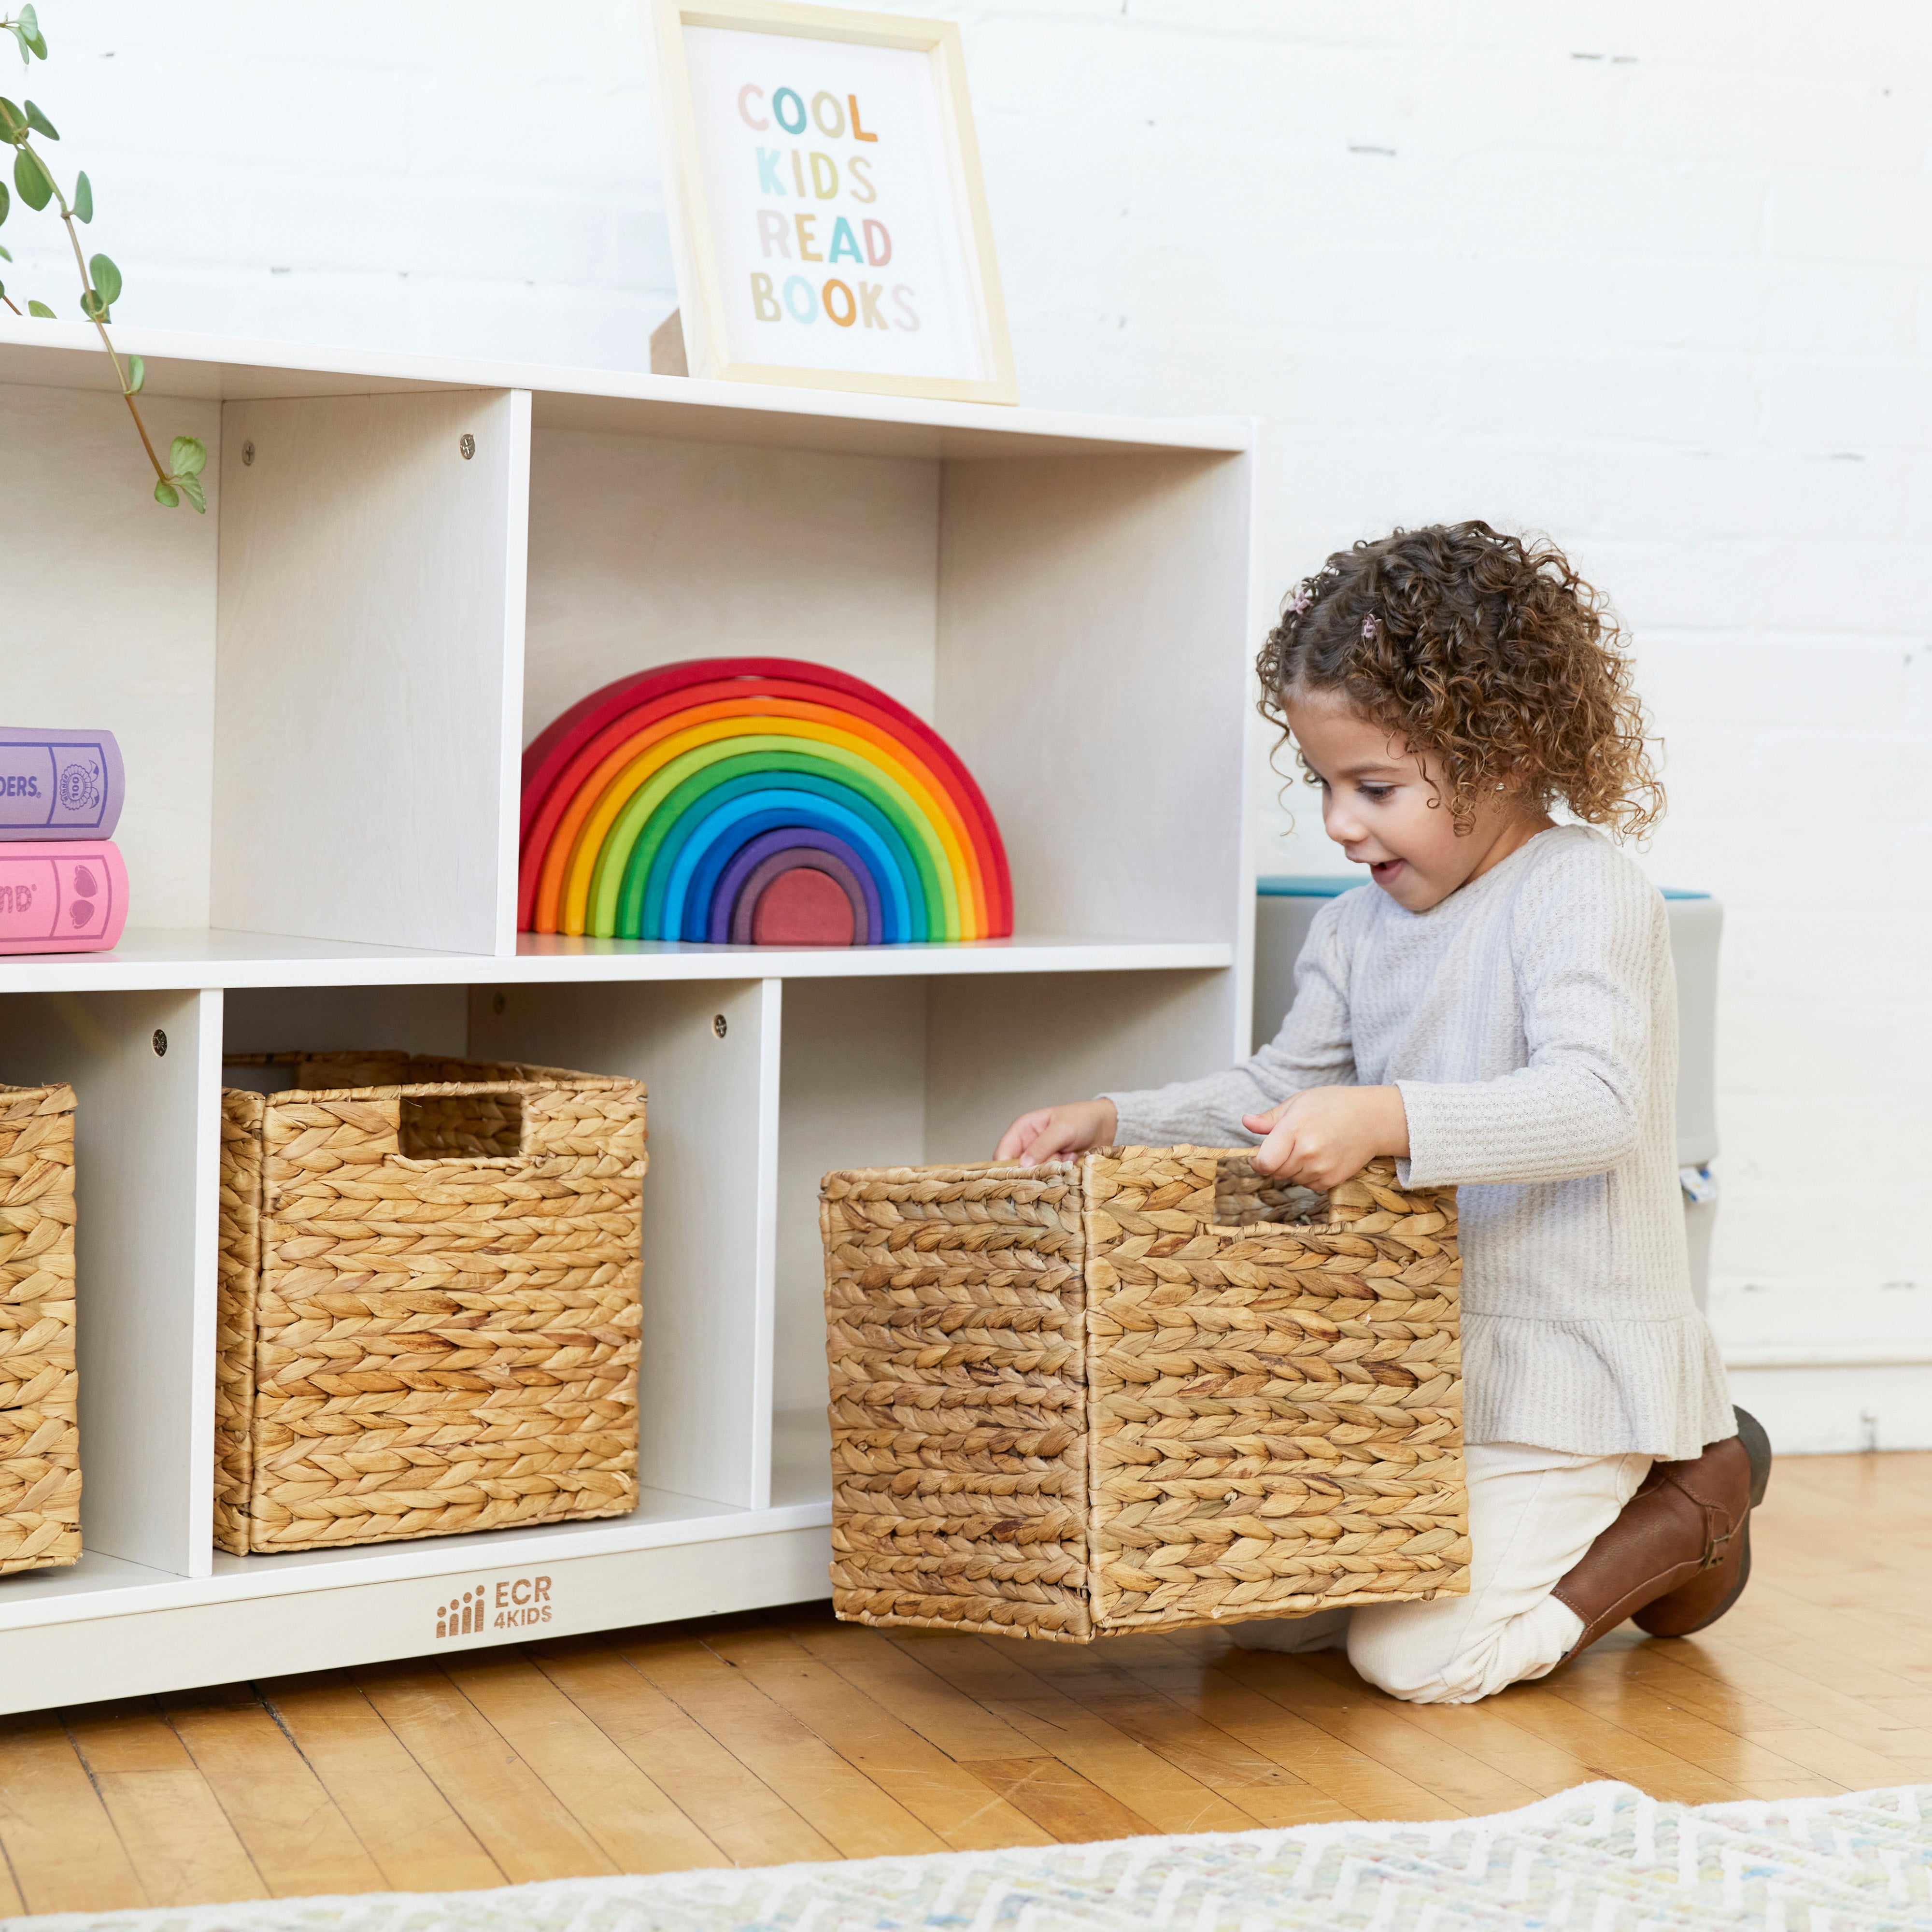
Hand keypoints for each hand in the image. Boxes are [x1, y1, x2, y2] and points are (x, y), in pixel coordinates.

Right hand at [994, 1098, 1117, 1167]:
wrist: (1107, 1126)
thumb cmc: (1082, 1119)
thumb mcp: (1062, 1129)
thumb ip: (1042, 1145)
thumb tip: (1023, 1165)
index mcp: (1023, 1131)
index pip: (1003, 1153)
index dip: (1005, 1168)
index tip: (1018, 1178)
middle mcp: (1028, 1147)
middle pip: (1017, 1170)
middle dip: (1034, 1171)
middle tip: (1054, 1164)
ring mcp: (1042, 1161)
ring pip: (1035, 1178)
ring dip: (1052, 1172)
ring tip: (1068, 1157)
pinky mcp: (1054, 1171)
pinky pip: (1050, 1182)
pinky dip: (1061, 1176)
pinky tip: (1073, 1161)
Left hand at [1242, 1086, 1408, 1190]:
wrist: (1372, 1119)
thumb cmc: (1333, 1105)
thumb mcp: (1298, 1102)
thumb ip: (1269, 1118)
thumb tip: (1245, 1122)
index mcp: (1295, 1129)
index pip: (1264, 1162)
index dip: (1256, 1160)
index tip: (1257, 1153)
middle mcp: (1308, 1152)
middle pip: (1275, 1172)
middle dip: (1274, 1161)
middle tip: (1287, 1144)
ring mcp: (1321, 1168)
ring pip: (1290, 1179)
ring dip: (1291, 1168)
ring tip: (1307, 1146)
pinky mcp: (1332, 1180)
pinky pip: (1307, 1185)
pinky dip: (1306, 1175)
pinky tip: (1318, 1156)